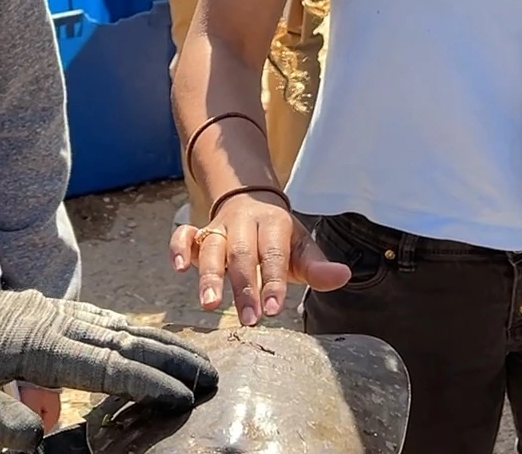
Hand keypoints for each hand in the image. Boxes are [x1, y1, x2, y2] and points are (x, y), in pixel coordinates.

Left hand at [0, 258, 216, 452]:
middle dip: (169, 361)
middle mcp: (47, 321)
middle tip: (211, 378)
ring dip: (156, 345)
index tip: (182, 398)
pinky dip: (126, 334)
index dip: (144, 384)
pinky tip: (139, 343)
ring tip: (192, 362)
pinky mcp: (38, 313)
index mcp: (31, 343)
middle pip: (121, 342)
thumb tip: (34, 436)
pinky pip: (93, 322)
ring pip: (113, 329)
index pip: (101, 367)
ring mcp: (45, 313)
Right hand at [168, 193, 350, 328]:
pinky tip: (178, 268)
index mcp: (274, 224)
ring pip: (211, 247)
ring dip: (208, 275)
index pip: (274, 253)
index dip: (273, 281)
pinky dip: (178, 248)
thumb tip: (343, 276)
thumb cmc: (278, 237)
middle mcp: (244, 223)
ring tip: (209, 304)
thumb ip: (317, 267)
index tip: (273, 309)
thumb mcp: (301, 248)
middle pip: (242, 254)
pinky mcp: (198, 233)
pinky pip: (184, 235)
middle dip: (244, 287)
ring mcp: (218, 227)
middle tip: (249, 319)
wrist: (251, 202)